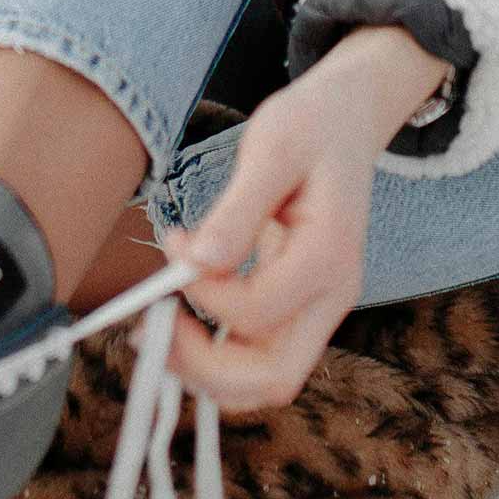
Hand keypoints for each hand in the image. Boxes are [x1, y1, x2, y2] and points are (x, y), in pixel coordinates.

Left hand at [159, 25, 448, 411]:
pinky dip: (215, 354)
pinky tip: (179, 321)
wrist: (347, 119)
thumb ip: (238, 210)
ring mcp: (317, 307)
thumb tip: (198, 262)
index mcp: (330, 256)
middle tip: (151, 329)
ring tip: (155, 332)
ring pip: (265, 379)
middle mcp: (331, 296)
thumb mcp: (274, 148)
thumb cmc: (312, 125)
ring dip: (205, 371)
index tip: (172, 243)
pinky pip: (257, 354)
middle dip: (204, 367)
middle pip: (274, 377)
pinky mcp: (296, 305)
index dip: (203, 291)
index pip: (258, 311)